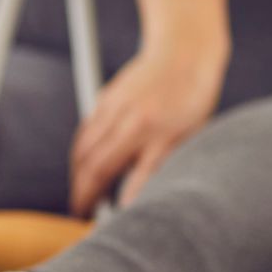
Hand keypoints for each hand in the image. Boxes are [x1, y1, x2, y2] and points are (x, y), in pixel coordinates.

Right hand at [69, 37, 229, 215]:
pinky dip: (80, 153)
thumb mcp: (190, 136)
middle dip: (83, 193)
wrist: (184, 50)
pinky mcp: (105, 98)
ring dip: (77, 175)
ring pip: (84, 149)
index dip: (113, 202)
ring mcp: (114, 107)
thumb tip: (137, 198)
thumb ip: (163, 165)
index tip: (104, 221)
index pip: (130, 177)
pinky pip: (85, 132)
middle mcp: (133, 121)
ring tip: (80, 195)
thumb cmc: (194, 98)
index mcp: (158, 132)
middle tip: (81, 214)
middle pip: (95, 165)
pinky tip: (83, 167)